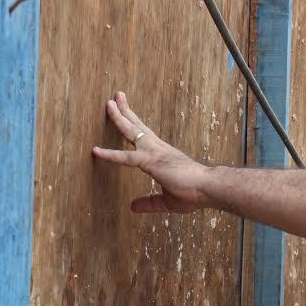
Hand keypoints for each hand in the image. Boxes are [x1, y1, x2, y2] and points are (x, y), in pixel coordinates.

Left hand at [92, 92, 210, 213]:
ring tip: (109, 103)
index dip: (136, 125)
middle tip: (116, 97)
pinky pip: (125, 158)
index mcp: (163, 155)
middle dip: (127, 111)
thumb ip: (149, 202)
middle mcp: (158, 149)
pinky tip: (96, 151)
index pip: (146, 136)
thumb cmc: (194, 194)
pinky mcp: (151, 161)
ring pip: (132, 131)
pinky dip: (110, 154)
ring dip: (119, 117)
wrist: (208, 188)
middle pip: (138, 126)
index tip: (129, 115)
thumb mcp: (167, 201)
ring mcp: (154, 152)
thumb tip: (133, 207)